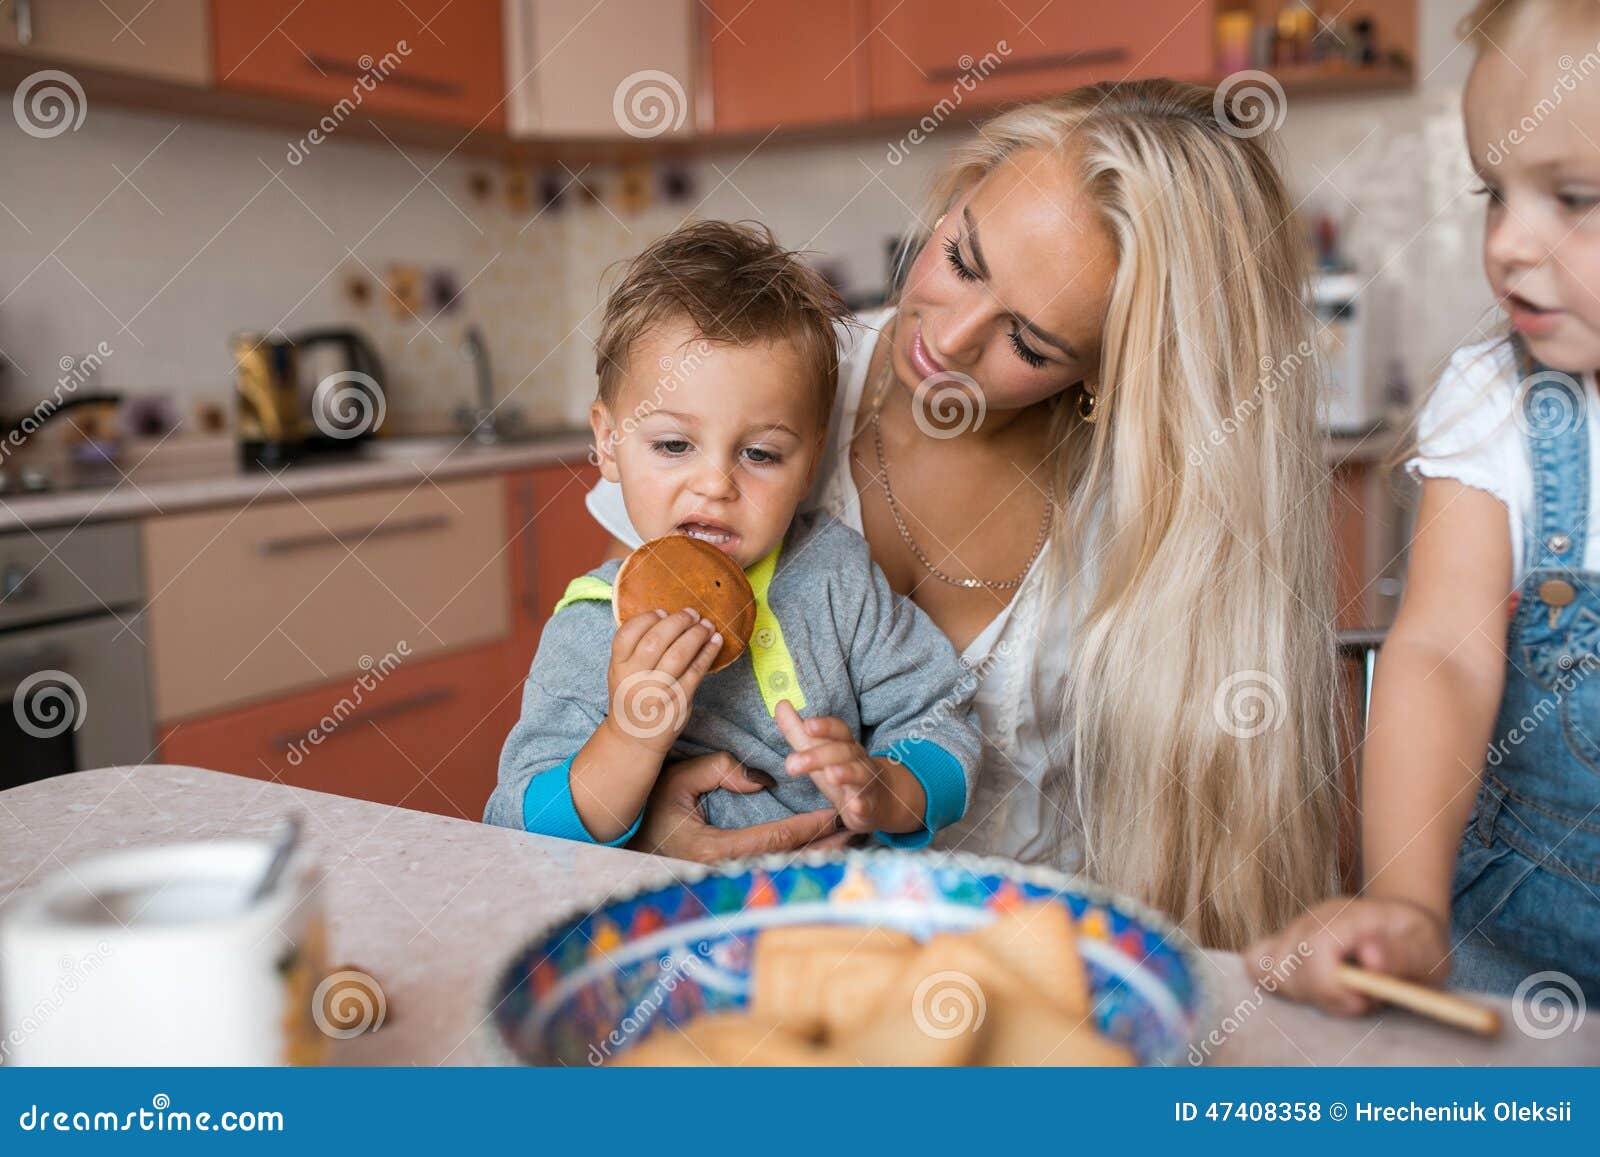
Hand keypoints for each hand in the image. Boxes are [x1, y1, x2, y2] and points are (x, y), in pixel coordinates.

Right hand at [605, 608, 722, 753]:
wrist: (634, 738)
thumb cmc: (632, 697)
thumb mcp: (622, 672)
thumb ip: (635, 649)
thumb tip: (667, 617)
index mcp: (618, 667)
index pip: (627, 634)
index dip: (646, 618)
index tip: (661, 611)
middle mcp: (634, 678)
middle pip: (655, 640)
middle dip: (677, 622)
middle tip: (692, 613)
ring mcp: (657, 691)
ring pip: (678, 654)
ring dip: (696, 635)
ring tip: (706, 625)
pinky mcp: (678, 700)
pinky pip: (696, 671)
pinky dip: (708, 653)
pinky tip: (715, 642)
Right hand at [629, 751, 849, 861]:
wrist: (621, 848)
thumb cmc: (647, 811)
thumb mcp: (677, 781)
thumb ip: (719, 771)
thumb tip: (761, 780)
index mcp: (717, 850)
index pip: (777, 838)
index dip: (811, 825)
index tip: (837, 811)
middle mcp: (727, 872)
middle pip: (791, 861)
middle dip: (828, 846)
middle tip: (861, 829)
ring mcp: (729, 881)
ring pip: (786, 870)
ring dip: (820, 855)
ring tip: (852, 839)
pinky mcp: (730, 881)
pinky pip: (774, 871)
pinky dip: (801, 860)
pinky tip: (822, 852)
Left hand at [774, 701, 922, 833]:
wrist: (879, 800)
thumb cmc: (842, 771)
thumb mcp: (818, 751)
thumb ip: (797, 731)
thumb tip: (781, 704)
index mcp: (844, 744)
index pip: (838, 730)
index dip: (825, 726)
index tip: (808, 725)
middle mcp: (858, 760)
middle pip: (842, 752)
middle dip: (818, 756)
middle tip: (793, 764)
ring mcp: (866, 783)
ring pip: (859, 775)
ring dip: (846, 774)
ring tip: (830, 775)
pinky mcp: (868, 806)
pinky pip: (867, 805)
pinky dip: (861, 805)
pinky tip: (853, 806)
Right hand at [1246, 895, 1451, 1015]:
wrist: (1402, 925)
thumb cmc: (1417, 942)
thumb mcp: (1426, 950)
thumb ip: (1400, 954)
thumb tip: (1369, 957)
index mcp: (1347, 917)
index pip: (1315, 954)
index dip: (1333, 989)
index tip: (1364, 1001)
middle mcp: (1312, 919)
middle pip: (1290, 969)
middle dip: (1325, 996)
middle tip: (1362, 997)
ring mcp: (1294, 928)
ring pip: (1272, 972)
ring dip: (1306, 993)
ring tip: (1342, 990)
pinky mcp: (1284, 941)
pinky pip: (1256, 960)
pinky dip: (1274, 981)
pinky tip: (1308, 986)